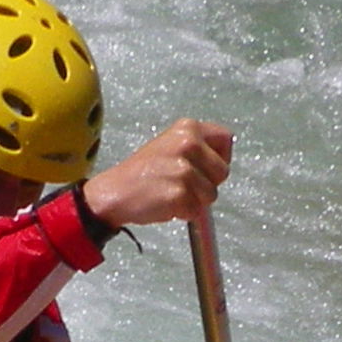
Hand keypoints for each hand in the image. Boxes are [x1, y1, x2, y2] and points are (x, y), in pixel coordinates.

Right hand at [78, 119, 231, 230]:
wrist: (115, 191)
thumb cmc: (143, 172)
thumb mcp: (170, 144)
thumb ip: (196, 148)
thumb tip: (220, 163)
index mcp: (188, 128)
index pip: (226, 138)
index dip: (221, 158)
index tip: (207, 169)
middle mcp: (189, 144)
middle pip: (222, 171)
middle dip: (209, 183)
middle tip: (184, 184)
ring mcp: (184, 169)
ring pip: (211, 195)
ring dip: (195, 200)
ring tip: (171, 193)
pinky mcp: (180, 194)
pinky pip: (196, 211)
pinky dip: (184, 213)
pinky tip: (166, 204)